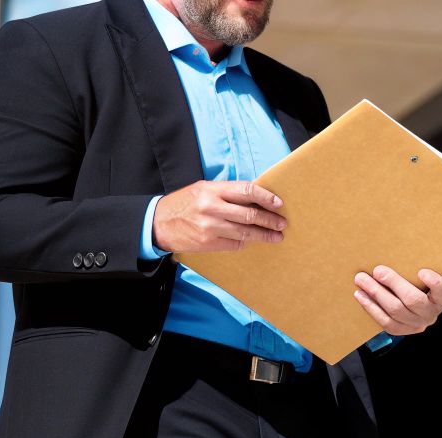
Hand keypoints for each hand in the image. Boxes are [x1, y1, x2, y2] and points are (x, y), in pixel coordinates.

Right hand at [152, 180, 285, 253]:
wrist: (159, 223)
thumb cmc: (185, 204)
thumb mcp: (202, 189)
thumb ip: (226, 193)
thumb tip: (255, 198)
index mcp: (212, 190)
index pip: (246, 190)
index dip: (266, 197)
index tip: (279, 204)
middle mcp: (212, 207)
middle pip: (250, 214)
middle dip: (270, 220)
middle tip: (282, 223)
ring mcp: (210, 227)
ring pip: (246, 232)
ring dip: (265, 235)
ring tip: (277, 236)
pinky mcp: (208, 243)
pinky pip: (235, 244)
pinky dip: (246, 242)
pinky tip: (253, 241)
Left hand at [353, 266, 441, 335]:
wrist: (411, 307)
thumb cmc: (415, 285)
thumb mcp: (418, 279)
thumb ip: (411, 271)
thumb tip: (391, 258)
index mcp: (440, 299)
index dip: (434, 283)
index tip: (421, 271)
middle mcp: (430, 314)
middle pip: (412, 300)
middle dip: (393, 283)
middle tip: (377, 271)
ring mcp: (416, 325)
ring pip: (395, 311)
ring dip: (376, 294)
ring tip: (361, 281)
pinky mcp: (402, 331)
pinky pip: (385, 321)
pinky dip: (371, 308)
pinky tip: (361, 296)